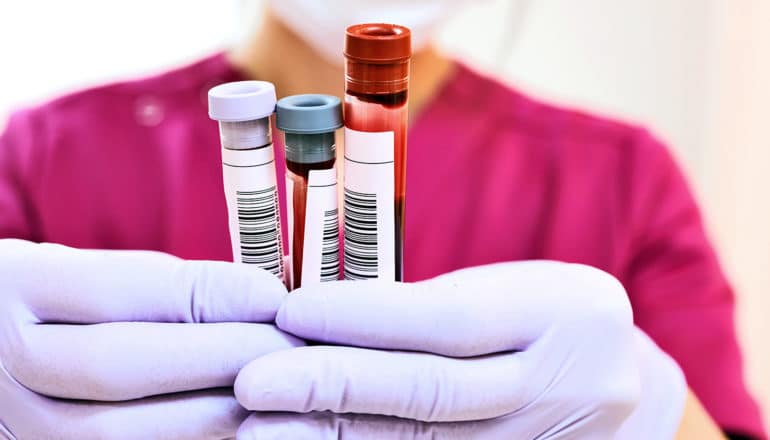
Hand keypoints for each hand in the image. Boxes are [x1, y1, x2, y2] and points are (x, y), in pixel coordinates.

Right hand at [0, 239, 302, 439]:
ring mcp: (21, 425)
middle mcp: (7, 362)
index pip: (117, 292)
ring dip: (214, 412)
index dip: (205, 296)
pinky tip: (241, 425)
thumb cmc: (55, 303)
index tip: (272, 296)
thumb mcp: (86, 269)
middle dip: (221, 356)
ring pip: (121, 433)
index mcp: (15, 287)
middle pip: (122, 367)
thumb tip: (257, 300)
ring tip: (276, 390)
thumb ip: (156, 284)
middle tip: (291, 346)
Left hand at [235, 261, 684, 438]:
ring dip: (338, 436)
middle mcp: (558, 388)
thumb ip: (427, 310)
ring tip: (266, 426)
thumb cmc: (544, 319)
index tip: (291, 310)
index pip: (448, 320)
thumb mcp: (508, 291)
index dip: (364, 316)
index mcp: (561, 316)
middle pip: (431, 391)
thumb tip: (323, 321)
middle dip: (334, 386)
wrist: (620, 383)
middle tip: (254, 382)